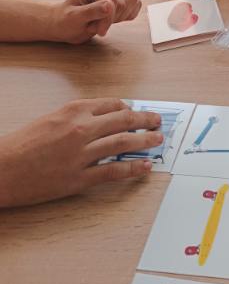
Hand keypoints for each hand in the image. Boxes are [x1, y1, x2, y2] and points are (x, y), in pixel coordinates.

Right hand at [0, 98, 161, 206]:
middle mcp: (81, 129)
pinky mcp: (78, 178)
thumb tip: (105, 117)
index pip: (112, 105)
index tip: (137, 112)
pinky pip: (112, 172)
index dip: (129, 108)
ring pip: (123, 144)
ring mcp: (81, 154)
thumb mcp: (52, 117)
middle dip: (145, 120)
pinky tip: (145, 167)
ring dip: (145, 141)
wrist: (2, 168)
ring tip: (157, 140)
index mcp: (74, 110)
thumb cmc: (23, 143)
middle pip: (124, 120)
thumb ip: (78, 115)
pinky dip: (132, 169)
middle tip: (157, 122)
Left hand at [49, 0, 141, 43]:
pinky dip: (126, 16)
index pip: (112, 1)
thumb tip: (110, 5)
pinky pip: (134, 5)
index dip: (108, 19)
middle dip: (111, 20)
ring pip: (131, 3)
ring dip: (118, 18)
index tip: (99, 31)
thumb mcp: (74, 18)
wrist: (65, 25)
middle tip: (94, 25)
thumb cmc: (65, 21)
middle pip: (123, 3)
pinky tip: (111, 19)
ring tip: (101, 21)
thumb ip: (92, 11)